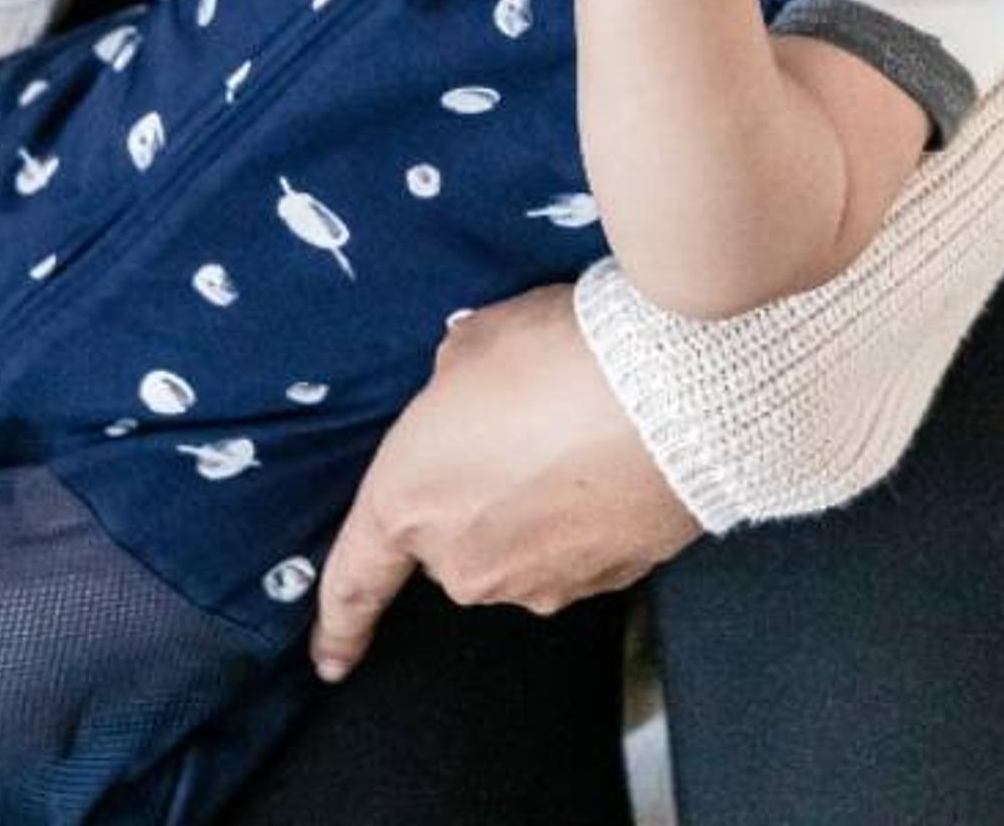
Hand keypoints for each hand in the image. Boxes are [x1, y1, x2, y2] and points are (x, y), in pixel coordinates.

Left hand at [310, 283, 701, 679]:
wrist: (674, 396)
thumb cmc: (554, 360)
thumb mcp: (473, 343)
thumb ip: (451, 387)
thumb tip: (472, 394)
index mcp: (407, 505)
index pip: (355, 580)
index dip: (338, 623)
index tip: (328, 660)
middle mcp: (464, 565)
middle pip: (453, 545)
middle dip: (476, 499)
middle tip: (518, 431)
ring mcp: (539, 583)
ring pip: (520, 550)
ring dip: (538, 508)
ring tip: (580, 436)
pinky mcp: (608, 583)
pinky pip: (582, 551)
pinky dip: (590, 517)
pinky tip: (618, 460)